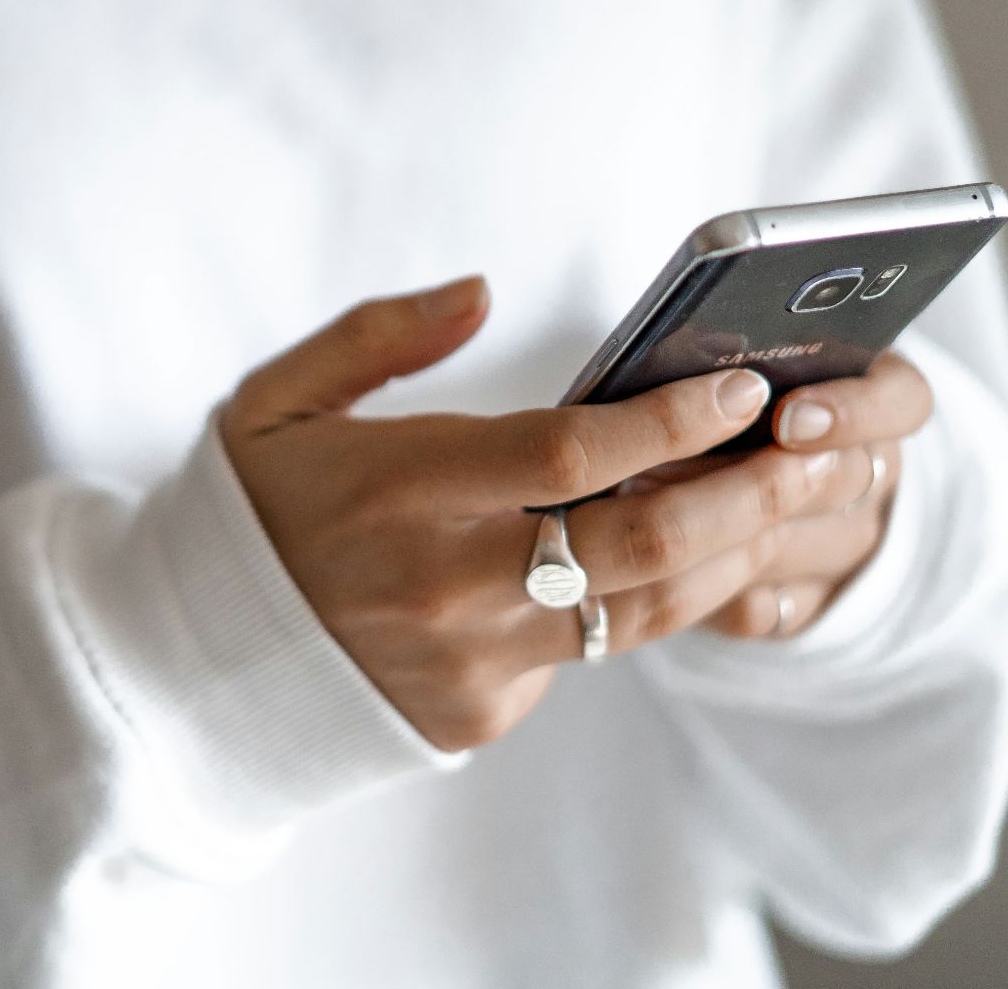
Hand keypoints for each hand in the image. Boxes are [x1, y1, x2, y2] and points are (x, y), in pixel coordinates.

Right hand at [220, 277, 877, 749]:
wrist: (192, 668)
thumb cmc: (250, 514)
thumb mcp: (276, 402)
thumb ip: (376, 336)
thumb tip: (481, 292)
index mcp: (395, 490)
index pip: (566, 454)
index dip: (667, 418)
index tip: (739, 384)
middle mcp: (442, 585)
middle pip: (636, 542)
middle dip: (745, 491)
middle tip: (814, 446)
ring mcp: (468, 662)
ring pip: (641, 613)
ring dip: (729, 553)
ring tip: (790, 497)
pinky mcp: (480, 714)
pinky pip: (587, 656)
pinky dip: (642, 605)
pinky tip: (692, 556)